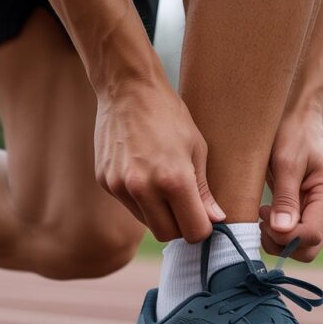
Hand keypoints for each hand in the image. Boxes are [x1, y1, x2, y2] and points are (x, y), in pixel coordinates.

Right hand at [94, 80, 225, 241]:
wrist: (127, 89)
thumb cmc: (169, 114)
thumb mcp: (197, 148)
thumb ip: (204, 190)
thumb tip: (216, 220)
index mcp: (174, 179)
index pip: (193, 232)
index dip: (203, 228)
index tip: (204, 217)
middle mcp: (144, 188)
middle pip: (167, 234)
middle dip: (180, 226)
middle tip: (186, 205)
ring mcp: (120, 186)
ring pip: (146, 222)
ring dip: (159, 214)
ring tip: (163, 184)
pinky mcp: (105, 182)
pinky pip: (129, 205)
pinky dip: (140, 199)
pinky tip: (143, 172)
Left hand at [260, 117, 322, 261]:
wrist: (301, 125)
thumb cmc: (293, 136)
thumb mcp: (285, 163)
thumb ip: (285, 198)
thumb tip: (282, 230)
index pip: (310, 235)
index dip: (283, 237)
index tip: (262, 219)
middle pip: (310, 248)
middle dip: (281, 240)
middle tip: (262, 218)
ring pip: (306, 247)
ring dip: (280, 238)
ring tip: (266, 212)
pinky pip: (303, 237)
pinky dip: (285, 233)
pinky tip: (274, 213)